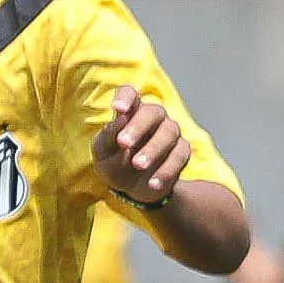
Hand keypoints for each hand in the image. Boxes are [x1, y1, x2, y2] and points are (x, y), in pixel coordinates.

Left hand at [92, 85, 191, 205]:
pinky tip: (152, 183)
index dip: (125, 98)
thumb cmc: (113, 162)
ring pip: (169, 132)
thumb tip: (119, 118)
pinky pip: (180, 156)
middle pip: (153, 112)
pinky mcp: (181, 152)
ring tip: (138, 165)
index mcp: (129, 111)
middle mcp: (153, 117)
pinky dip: (166, 170)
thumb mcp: (102, 153)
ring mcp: (169, 132)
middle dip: (138, 127)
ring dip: (153, 149)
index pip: (130, 93)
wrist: (132, 188)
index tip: (118, 109)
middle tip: (124, 143)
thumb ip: (108, 136)